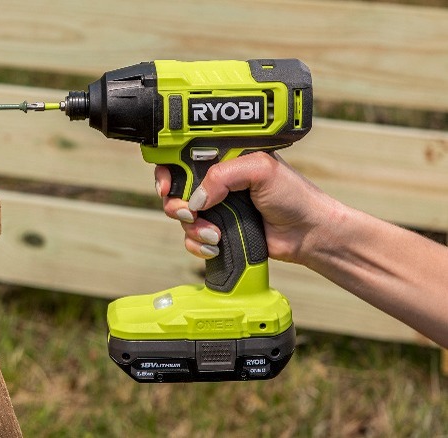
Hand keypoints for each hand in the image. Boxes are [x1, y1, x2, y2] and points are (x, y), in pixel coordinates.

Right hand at [155, 152, 340, 263]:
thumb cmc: (294, 195)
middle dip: (176, 205)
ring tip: (214, 234)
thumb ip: (224, 175)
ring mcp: (216, 208)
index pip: (182, 157)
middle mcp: (216, 182)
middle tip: (190, 214)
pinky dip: (198, 245)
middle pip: (175, 190)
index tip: (166, 186)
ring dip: (193, 229)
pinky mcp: (218, 231)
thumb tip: (196, 199)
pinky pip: (192, 240)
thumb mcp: (261, 169)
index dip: (168, 170)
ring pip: (181, 218)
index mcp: (223, 158)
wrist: (309, 233)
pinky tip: (215, 246)